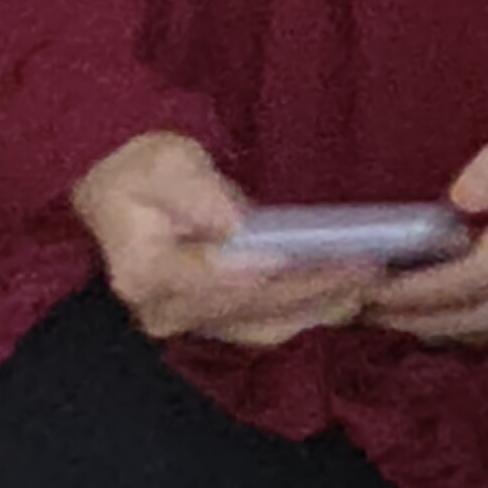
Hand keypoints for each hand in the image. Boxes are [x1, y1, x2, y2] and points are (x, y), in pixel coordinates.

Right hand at [74, 125, 374, 351]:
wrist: (123, 193)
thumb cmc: (142, 172)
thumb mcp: (164, 164)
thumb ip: (195, 193)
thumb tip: (232, 225)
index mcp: (146, 272)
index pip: (214, 280)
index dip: (262, 272)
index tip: (309, 258)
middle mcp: (165, 311)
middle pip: (249, 307)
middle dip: (310, 289)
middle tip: (363, 270)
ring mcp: (189, 322)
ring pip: (264, 323)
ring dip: (317, 305)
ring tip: (365, 283)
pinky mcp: (213, 321)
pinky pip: (266, 323)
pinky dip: (307, 310)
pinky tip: (345, 295)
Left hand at [370, 15, 487, 347]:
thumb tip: (459, 200)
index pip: (474, 278)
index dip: (417, 291)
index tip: (368, 285)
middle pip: (478, 316)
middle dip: (414, 319)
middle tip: (355, 307)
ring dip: (434, 324)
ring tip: (381, 307)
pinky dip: (459, 314)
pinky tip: (429, 297)